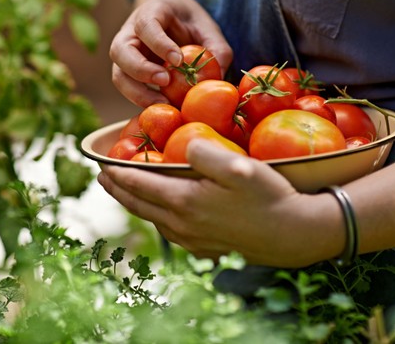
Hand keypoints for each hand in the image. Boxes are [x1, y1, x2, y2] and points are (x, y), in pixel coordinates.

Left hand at [97, 139, 312, 266]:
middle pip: (139, 205)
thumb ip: (205, 151)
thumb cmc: (269, 196)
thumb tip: (182, 143)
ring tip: (127, 191)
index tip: (100, 163)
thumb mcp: (238, 166)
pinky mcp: (205, 250)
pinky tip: (162, 212)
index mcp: (184, 202)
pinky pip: (170, 232)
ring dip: (136, 204)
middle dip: (117, 190)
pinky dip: (156, 217)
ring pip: (153, 220)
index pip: (139, 184)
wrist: (294, 235)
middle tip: (103, 177)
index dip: (117, 173)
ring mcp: (193, 241)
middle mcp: (181, 225)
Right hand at [110, 0, 231, 106]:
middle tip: (165, 81)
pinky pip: (128, 89)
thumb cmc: (191, 23)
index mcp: (150, 12)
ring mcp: (125, 54)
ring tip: (164, 103)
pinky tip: (162, 107)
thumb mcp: (207, 28)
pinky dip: (142, 100)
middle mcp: (129, 33)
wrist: (175, 21)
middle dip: (140, 69)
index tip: (177, 61)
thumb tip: (219, 78)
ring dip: (137, 92)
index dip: (158, 43)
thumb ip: (217, 49)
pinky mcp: (128, 74)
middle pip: (119, 50)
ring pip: (118, 74)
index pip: (145, 25)